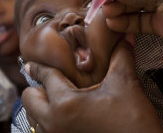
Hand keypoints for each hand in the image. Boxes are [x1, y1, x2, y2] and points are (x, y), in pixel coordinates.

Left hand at [22, 36, 162, 132]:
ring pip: (32, 116)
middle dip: (38, 88)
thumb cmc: (132, 123)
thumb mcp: (125, 87)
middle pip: (29, 98)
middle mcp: (52, 122)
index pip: (45, 76)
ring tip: (59, 100)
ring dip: (41, 106)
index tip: (30, 64)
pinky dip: (47, 120)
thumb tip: (123, 38)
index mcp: (64, 103)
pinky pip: (42, 130)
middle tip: (54, 85)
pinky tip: (64, 116)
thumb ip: (120, 59)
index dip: (39, 67)